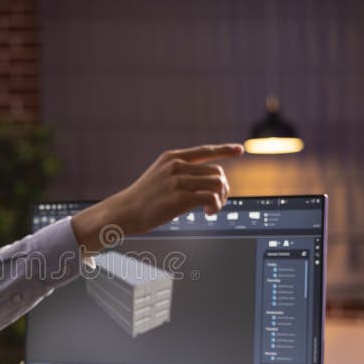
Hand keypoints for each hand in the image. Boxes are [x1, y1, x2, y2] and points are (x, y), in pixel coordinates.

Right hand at [71, 143, 242, 251]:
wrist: (124, 212)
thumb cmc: (141, 199)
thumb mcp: (158, 177)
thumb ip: (179, 174)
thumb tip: (205, 182)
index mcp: (171, 158)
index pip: (205, 150)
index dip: (224, 149)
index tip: (239, 150)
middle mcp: (176, 166)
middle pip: (216, 172)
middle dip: (222, 188)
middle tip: (217, 202)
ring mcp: (178, 181)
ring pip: (217, 184)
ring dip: (220, 199)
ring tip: (211, 209)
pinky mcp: (180, 198)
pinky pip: (211, 199)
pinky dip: (215, 207)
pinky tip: (208, 213)